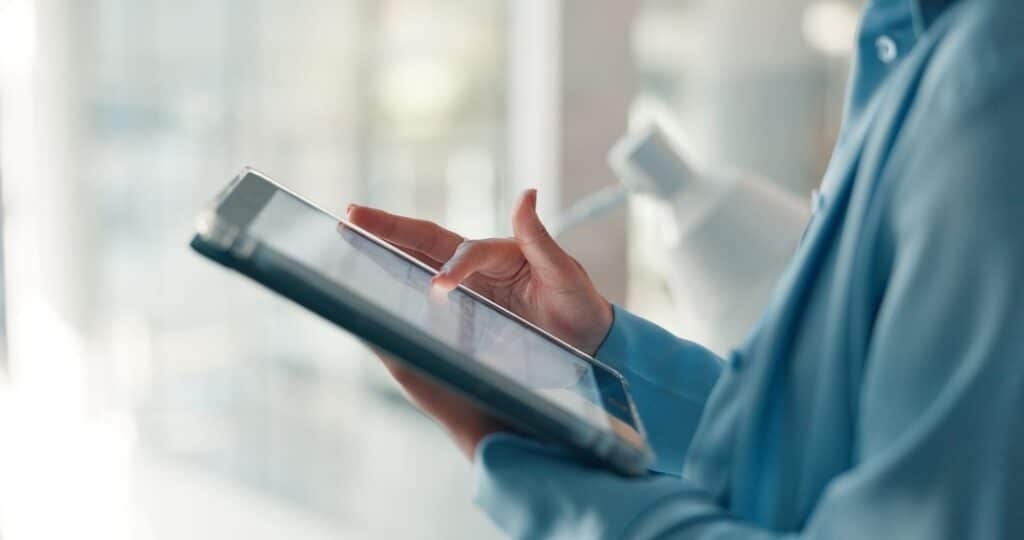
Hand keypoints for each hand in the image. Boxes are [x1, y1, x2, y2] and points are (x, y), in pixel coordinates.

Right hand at [348, 189, 612, 354]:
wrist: (587, 342)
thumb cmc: (578, 303)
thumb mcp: (564, 273)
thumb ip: (539, 238)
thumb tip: (527, 193)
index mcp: (500, 252)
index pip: (468, 254)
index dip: (453, 268)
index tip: (439, 287)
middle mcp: (478, 265)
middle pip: (428, 241)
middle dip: (391, 229)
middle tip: (353, 216)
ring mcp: (468, 287)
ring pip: (419, 262)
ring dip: (386, 249)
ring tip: (350, 235)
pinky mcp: (463, 312)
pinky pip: (424, 298)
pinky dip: (398, 287)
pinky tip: (372, 283)